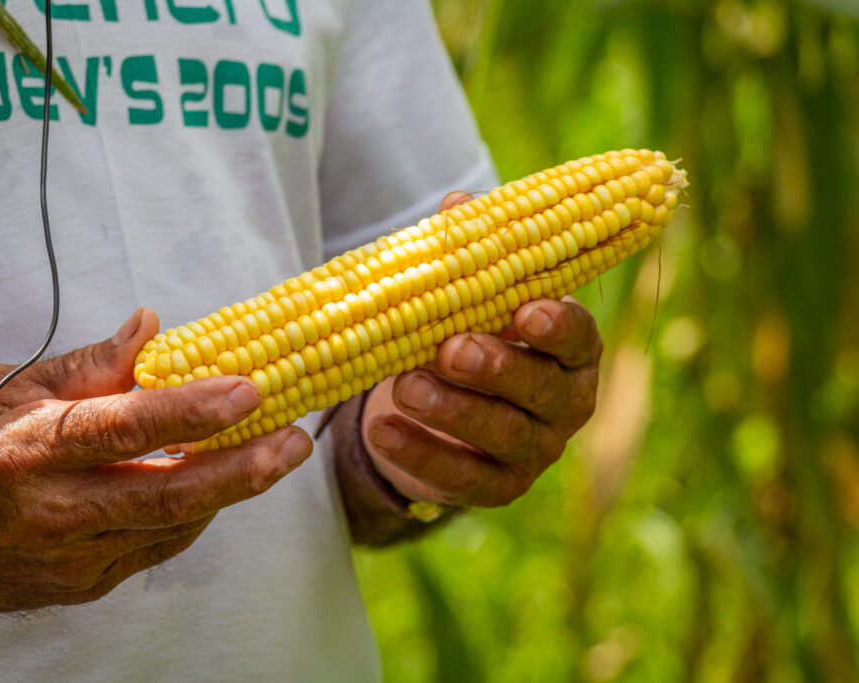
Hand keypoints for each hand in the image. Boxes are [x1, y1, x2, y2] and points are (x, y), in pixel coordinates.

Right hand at [0, 309, 311, 624]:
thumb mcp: (7, 389)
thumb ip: (88, 365)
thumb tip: (152, 329)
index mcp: (30, 449)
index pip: (126, 426)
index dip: (192, 409)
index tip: (249, 388)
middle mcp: (54, 510)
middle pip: (168, 495)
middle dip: (244, 469)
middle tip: (295, 441)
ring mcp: (71, 557)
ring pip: (173, 525)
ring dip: (229, 490)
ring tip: (271, 453)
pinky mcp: (83, 585)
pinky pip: (156, 546)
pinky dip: (192, 514)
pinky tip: (216, 484)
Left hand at [361, 192, 601, 507]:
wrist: (443, 407)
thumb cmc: (468, 332)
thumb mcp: (468, 295)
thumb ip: (468, 252)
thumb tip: (457, 204)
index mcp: (570, 348)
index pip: (579, 338)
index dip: (558, 328)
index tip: (526, 312)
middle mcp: (565, 402)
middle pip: (542, 390)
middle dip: (497, 369)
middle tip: (450, 348)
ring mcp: (534, 450)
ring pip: (503, 436)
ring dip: (452, 410)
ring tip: (403, 385)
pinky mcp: (497, 488)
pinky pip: (465, 479)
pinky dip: (421, 457)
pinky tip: (382, 433)